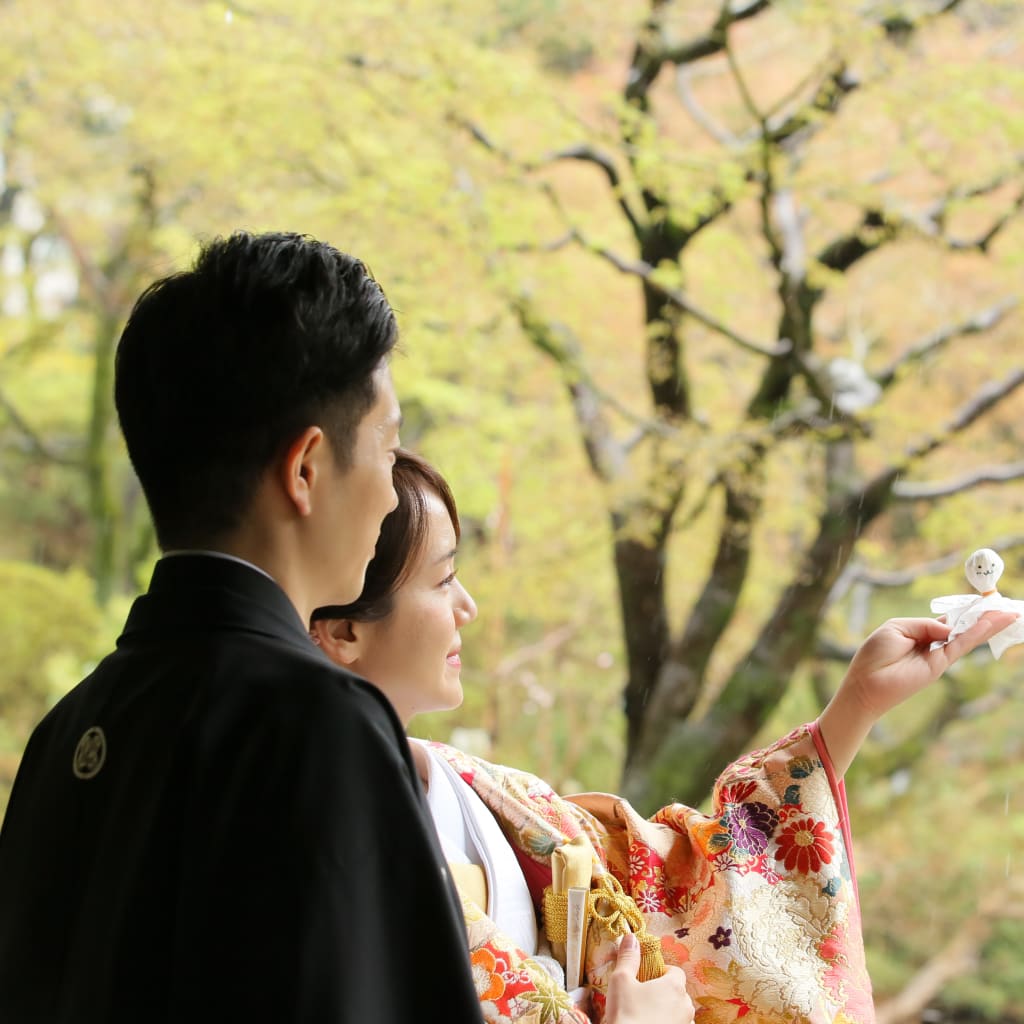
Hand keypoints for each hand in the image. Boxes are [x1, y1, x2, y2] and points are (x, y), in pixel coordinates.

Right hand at [603, 933, 693, 1023]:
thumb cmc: (626, 1014)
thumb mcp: (621, 981)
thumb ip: (628, 957)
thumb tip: (631, 936)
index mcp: (674, 986)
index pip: (675, 971)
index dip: (660, 972)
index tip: (645, 979)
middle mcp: (686, 1006)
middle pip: (678, 992)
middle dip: (664, 992)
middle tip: (643, 998)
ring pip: (679, 1013)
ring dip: (668, 1012)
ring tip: (647, 1016)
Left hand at [818, 610, 1018, 776]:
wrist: (865, 683)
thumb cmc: (874, 655)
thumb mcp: (897, 628)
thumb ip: (924, 625)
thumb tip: (949, 629)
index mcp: (919, 632)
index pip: (947, 621)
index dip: (964, 612)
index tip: (982, 601)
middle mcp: (931, 644)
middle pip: (963, 628)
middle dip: (984, 618)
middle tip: (1006, 607)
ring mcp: (937, 656)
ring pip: (968, 637)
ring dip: (988, 625)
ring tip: (1009, 614)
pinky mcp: (939, 666)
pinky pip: (960, 646)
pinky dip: (975, 635)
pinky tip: (989, 624)